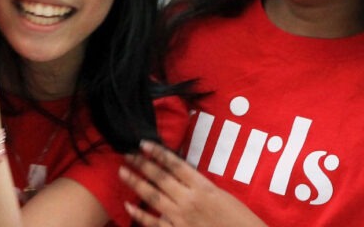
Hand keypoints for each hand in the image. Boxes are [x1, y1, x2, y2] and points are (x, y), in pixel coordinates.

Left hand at [119, 141, 266, 226]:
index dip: (157, 153)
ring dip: (136, 183)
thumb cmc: (240, 221)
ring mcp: (181, 218)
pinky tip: (128, 205)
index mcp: (203, 187)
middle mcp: (189, 200)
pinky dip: (139, 214)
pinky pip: (154, 223)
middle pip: (160, 177)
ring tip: (123, 171)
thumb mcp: (223, 196)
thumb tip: (184, 176)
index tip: (143, 144)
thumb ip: (202, 186)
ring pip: (153, 196)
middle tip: (126, 154)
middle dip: (141, 164)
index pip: (175, 164)